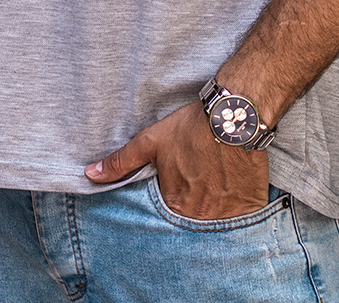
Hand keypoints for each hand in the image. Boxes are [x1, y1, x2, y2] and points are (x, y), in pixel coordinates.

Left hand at [84, 100, 269, 219]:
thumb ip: (121, 161)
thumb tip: (90, 174)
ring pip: (215, 221)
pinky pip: (241, 220)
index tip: (180, 184)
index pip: (167, 213)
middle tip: (199, 185)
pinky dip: (235, 210)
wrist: (234, 116)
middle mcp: (199, 216)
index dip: (172, 197)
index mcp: (174, 204)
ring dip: (213, 210)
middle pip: (191, 219)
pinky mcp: (249, 209)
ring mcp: (226, 216)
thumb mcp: (151, 141)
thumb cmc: (190, 128)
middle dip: (192, 207)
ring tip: (214, 186)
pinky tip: (232, 191)